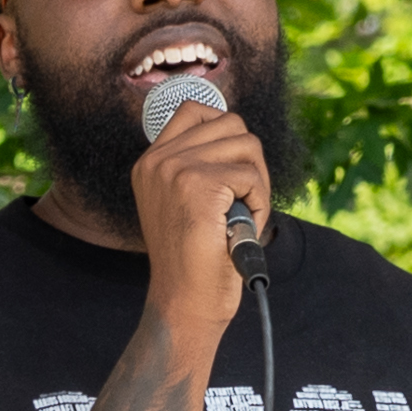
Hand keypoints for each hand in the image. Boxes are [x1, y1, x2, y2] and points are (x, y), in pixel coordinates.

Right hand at [133, 83, 271, 316]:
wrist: (185, 301)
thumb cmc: (194, 259)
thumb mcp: (183, 202)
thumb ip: (198, 165)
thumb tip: (237, 134)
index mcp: (150, 162)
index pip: (194, 109)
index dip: (225, 130)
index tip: (232, 168)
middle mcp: (158, 160)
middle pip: (231, 124)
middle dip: (251, 160)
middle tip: (246, 199)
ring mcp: (176, 169)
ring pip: (247, 145)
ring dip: (258, 183)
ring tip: (245, 215)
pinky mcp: (198, 184)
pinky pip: (252, 176)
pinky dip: (260, 203)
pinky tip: (244, 227)